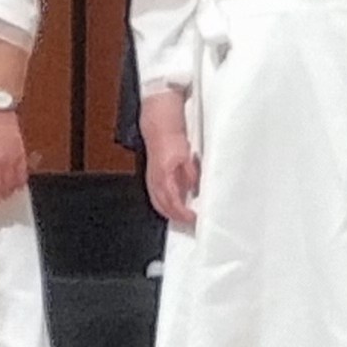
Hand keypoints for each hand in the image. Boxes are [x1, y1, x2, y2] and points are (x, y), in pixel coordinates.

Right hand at [138, 95, 198, 228]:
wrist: (159, 123)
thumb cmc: (172, 137)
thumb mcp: (186, 154)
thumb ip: (190, 173)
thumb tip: (194, 188)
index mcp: (163, 177)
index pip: (173, 202)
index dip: (183, 214)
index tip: (194, 219)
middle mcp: (155, 181)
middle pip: (163, 207)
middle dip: (176, 217)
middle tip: (191, 222)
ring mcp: (152, 179)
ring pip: (159, 203)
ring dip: (171, 212)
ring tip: (185, 218)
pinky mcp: (153, 176)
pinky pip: (157, 195)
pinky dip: (166, 204)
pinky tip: (176, 205)